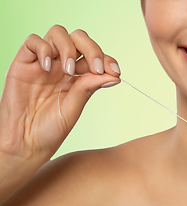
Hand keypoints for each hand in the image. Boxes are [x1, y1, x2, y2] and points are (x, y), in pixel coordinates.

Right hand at [0, 25, 120, 160]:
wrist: (25, 143)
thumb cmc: (50, 129)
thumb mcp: (74, 107)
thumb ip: (89, 87)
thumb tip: (114, 75)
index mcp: (77, 77)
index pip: (95, 56)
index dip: (107, 59)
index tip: (115, 72)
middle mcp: (61, 66)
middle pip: (79, 39)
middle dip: (92, 49)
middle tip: (96, 68)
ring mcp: (43, 63)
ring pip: (58, 33)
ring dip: (69, 48)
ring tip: (69, 70)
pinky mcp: (23, 63)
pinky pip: (32, 41)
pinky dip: (43, 48)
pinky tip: (47, 68)